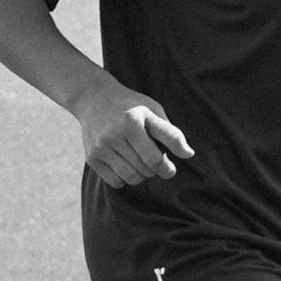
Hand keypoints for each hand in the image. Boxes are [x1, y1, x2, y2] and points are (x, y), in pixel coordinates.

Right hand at [75, 82, 193, 188]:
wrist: (93, 98)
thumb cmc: (130, 105)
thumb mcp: (152, 110)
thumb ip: (171, 132)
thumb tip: (189, 154)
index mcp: (132, 121)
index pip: (155, 158)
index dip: (167, 169)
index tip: (170, 170)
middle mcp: (114, 135)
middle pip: (145, 169)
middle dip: (155, 169)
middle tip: (154, 160)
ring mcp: (101, 148)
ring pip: (131, 178)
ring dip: (142, 175)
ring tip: (141, 162)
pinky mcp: (92, 158)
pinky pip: (115, 182)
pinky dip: (125, 179)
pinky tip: (126, 165)